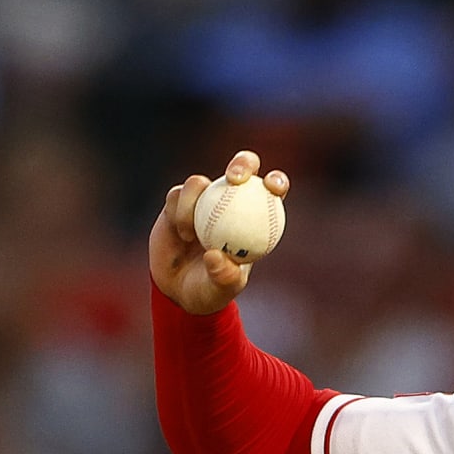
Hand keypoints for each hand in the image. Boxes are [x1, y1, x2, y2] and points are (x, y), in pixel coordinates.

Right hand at [149, 150, 288, 316]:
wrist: (176, 290)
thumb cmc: (209, 290)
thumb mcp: (220, 290)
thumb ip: (223, 276)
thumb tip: (215, 256)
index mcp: (254, 217)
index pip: (271, 191)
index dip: (276, 181)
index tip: (274, 187)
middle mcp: (229, 202)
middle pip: (241, 169)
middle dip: (243, 163)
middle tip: (235, 178)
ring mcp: (202, 200)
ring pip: (200, 182)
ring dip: (194, 202)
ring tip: (189, 234)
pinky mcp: (176, 202)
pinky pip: (178, 195)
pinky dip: (180, 210)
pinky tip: (182, 232)